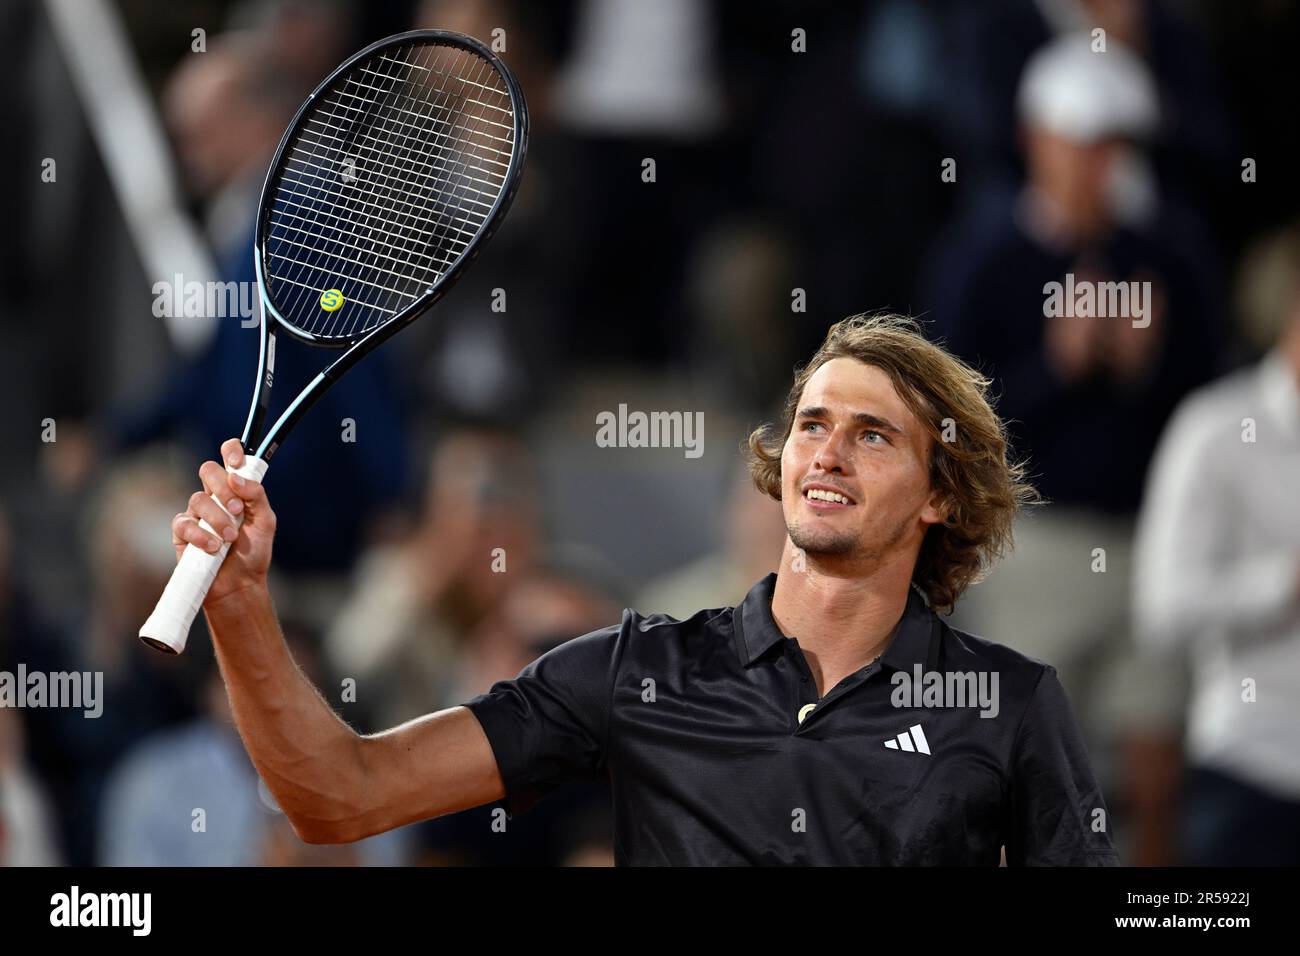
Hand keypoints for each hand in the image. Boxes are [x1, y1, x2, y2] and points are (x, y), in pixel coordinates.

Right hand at [171, 438, 275, 604]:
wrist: (241, 583)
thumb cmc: (253, 551)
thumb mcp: (265, 521)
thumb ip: (256, 495)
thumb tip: (236, 478)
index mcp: (235, 489)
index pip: (228, 458)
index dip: (231, 452)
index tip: (237, 463)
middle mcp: (213, 496)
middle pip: (208, 470)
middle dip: (223, 488)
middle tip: (237, 510)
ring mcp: (196, 513)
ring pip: (198, 499)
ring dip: (218, 519)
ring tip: (230, 538)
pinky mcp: (182, 533)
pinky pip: (185, 524)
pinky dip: (202, 536)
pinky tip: (214, 547)